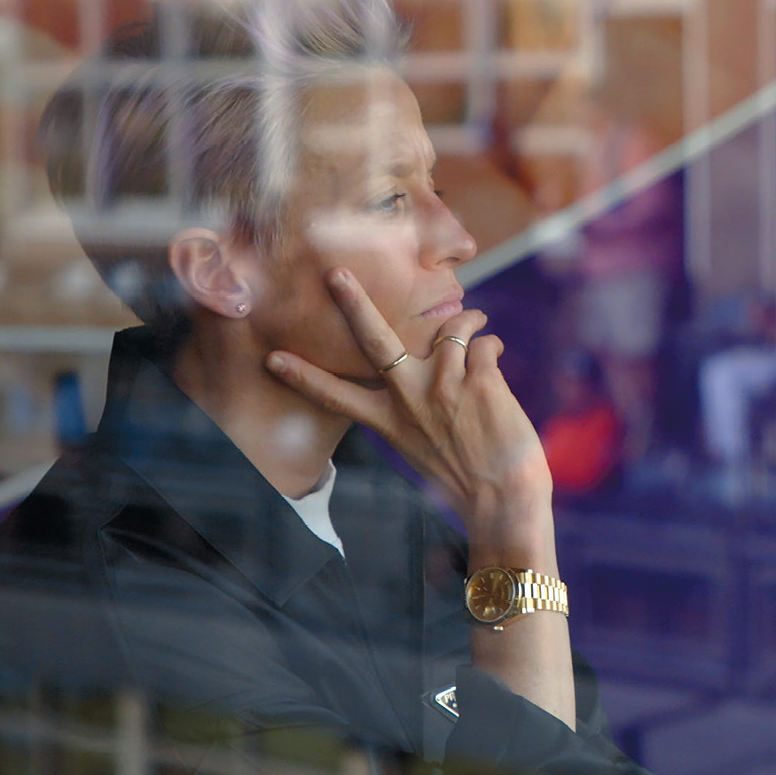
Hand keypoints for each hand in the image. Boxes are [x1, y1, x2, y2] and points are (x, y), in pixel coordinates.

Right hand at [265, 268, 552, 561]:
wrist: (503, 500)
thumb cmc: (468, 476)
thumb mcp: (420, 447)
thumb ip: (413, 407)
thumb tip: (424, 364)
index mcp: (390, 422)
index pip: (337, 396)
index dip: (304, 377)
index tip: (272, 359)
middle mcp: (411, 399)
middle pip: (376, 341)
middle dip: (354, 304)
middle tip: (336, 274)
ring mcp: (445, 386)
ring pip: (451, 326)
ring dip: (468, 317)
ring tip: (477, 319)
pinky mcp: (480, 379)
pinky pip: (484, 341)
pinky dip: (492, 341)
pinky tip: (496, 351)